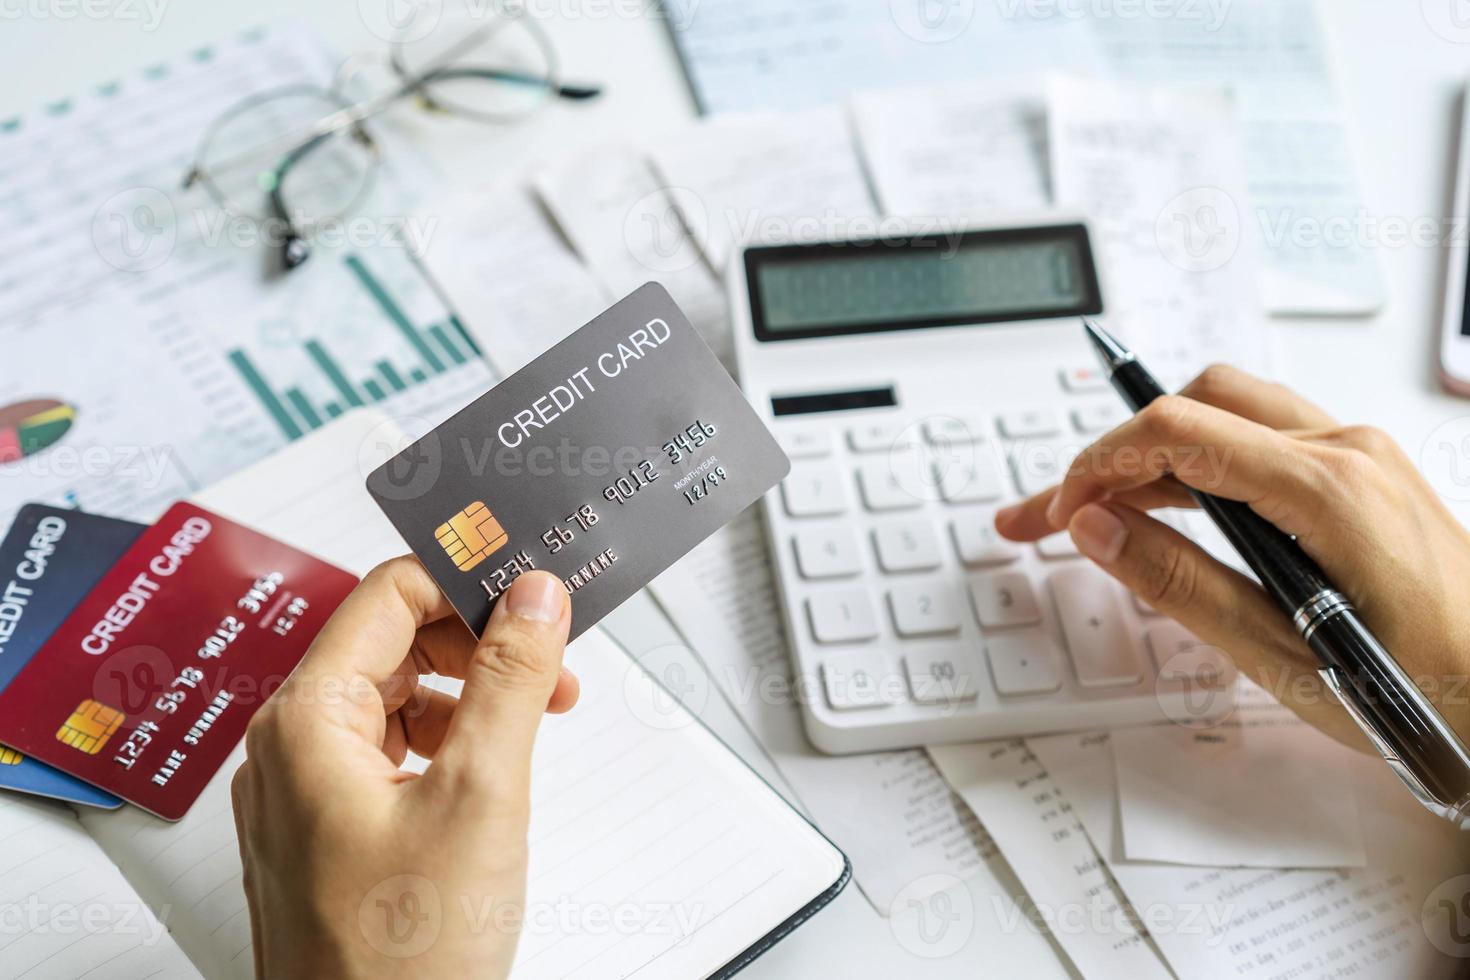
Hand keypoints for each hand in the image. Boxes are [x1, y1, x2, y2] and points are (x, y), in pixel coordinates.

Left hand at [232, 559, 577, 978]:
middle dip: (478, 643)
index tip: (533, 589)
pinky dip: (447, 745)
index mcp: (307, 722)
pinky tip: (489, 771)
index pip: (389, 596)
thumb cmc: (401, 960)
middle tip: (551, 663)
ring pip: (394, 700)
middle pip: (391, 645)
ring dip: (469, 695)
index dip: (467, 582)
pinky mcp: (329, 835)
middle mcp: (291, 750)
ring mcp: (305, 796)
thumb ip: (509, 680)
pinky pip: (387, 754)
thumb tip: (531, 597)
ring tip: (534, 720)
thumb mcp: (482, 796)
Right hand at [995, 365, 1469, 747]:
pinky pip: (1263, 438)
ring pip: (1227, 412)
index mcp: (1329, 488)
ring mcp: (1362, 457)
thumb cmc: (1427, 690)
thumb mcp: (1281, 654)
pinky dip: (1201, 462)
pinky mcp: (1365, 476)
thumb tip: (1098, 527)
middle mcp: (1350, 452)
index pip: (1176, 431)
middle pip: (1196, 404)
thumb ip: (1178, 581)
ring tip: (1099, 510)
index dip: (1098, 464)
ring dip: (1153, 452)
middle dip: (1112, 451)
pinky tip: (1172, 511)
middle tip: (1056, 510)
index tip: (1058, 510)